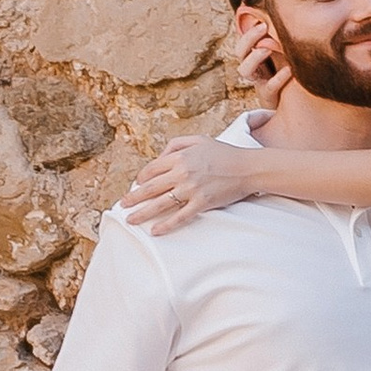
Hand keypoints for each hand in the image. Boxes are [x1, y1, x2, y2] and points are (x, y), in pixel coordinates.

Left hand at [125, 134, 263, 230]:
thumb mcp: (199, 139)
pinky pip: (180, 217)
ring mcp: (191, 190)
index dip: (141, 178)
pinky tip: (155, 231)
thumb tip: (160, 155)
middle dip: (134, 198)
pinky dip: (167, 225)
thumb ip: (177, 144)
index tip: (136, 185)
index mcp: (180, 157)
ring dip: (143, 213)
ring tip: (131, 220)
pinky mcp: (202, 203)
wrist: (248, 168)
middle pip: (150, 188)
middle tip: (122, 205)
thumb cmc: (224, 153)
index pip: (152, 169)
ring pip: (160, 204)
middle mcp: (182, 173)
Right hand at [229, 12, 289, 99]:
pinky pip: (269, 87)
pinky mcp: (268, 96)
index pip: (243, 39)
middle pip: (239, 51)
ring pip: (245, 70)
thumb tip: (277, 14)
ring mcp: (258, 81)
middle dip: (249, 38)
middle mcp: (251, 67)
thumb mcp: (280, 53)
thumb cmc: (283, 72)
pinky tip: (290, 69)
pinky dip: (278, 78)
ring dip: (255, 57)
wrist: (287, 101)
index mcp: (252, 55)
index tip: (262, 17)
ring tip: (268, 47)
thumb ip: (278, 37)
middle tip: (264, 26)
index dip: (249, 29)